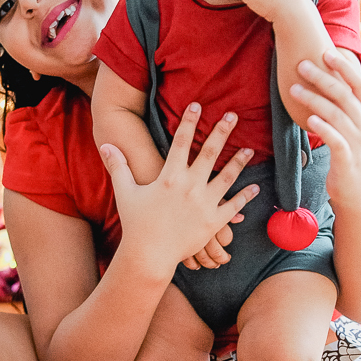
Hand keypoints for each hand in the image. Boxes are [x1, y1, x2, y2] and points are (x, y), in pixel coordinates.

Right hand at [100, 104, 258, 279]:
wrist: (148, 255)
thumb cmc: (136, 224)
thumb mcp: (125, 192)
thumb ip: (118, 166)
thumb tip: (105, 144)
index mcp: (169, 177)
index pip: (181, 142)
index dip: (189, 121)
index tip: (197, 105)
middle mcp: (189, 187)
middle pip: (209, 152)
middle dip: (221, 131)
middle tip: (232, 115)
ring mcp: (204, 204)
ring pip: (227, 177)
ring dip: (239, 161)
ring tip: (250, 148)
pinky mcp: (213, 222)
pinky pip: (233, 206)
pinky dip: (245, 196)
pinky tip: (255, 187)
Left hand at [289, 49, 360, 208]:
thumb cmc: (352, 157)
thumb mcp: (355, 130)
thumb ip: (346, 109)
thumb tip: (330, 83)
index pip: (360, 84)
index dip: (344, 67)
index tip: (327, 52)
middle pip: (344, 95)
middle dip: (322, 77)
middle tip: (302, 65)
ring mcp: (359, 142)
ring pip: (336, 114)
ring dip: (314, 99)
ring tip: (293, 89)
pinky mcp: (347, 159)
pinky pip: (335, 139)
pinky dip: (322, 127)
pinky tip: (309, 118)